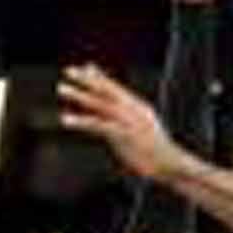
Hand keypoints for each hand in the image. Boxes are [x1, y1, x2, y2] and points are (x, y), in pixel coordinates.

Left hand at [59, 64, 181, 180]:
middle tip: (68, 71)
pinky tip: (66, 119)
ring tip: (61, 88)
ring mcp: (129, 120)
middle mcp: (133, 109)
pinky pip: (98, 124)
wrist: (171, 164)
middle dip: (86, 79)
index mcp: (138, 107)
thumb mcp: (141, 130)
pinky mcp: (124, 134)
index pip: (115, 88)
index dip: (99, 77)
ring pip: (100, 103)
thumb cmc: (155, 151)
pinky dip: (81, 121)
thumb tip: (116, 116)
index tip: (84, 68)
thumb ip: (127, 120)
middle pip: (106, 90)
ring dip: (79, 95)